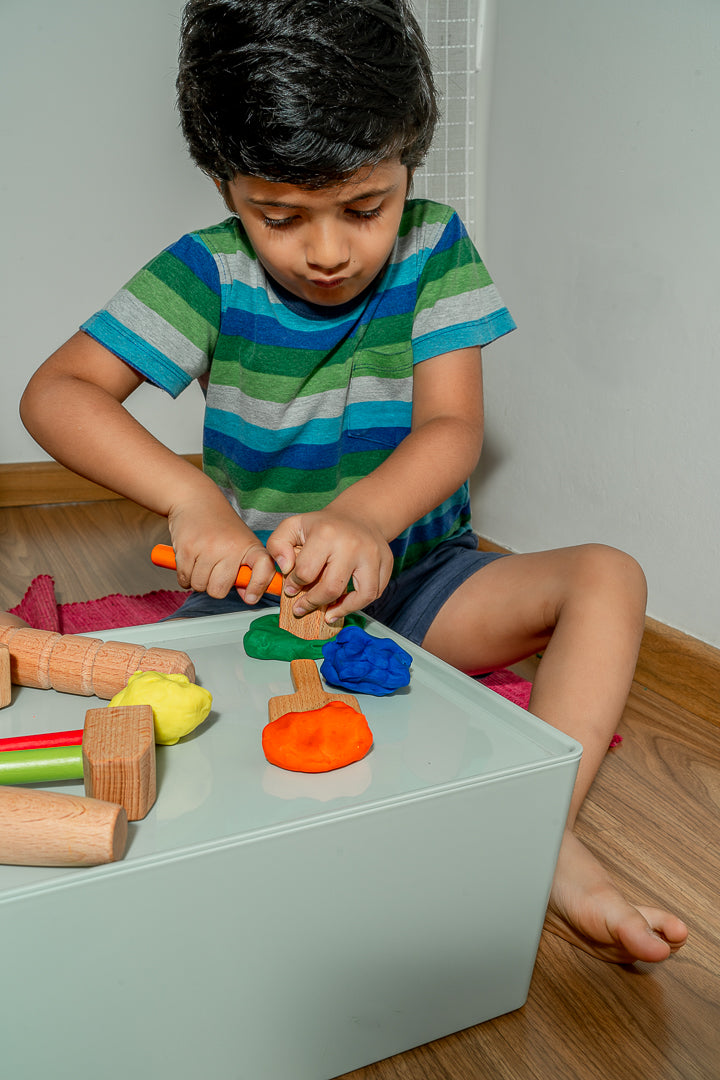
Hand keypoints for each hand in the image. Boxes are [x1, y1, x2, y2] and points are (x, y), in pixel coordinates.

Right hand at [168, 489, 275, 602]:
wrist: (195, 500)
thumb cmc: (221, 525)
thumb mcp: (242, 542)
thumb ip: (246, 569)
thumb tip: (248, 596)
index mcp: (250, 546)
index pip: (263, 569)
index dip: (258, 586)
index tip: (250, 597)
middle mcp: (231, 548)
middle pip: (219, 590)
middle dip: (213, 586)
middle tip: (214, 571)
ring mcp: (207, 549)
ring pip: (199, 586)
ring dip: (197, 581)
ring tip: (201, 563)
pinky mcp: (186, 549)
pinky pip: (184, 579)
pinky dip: (185, 576)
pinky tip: (190, 561)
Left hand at [266, 510, 393, 621]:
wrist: (358, 516)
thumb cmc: (322, 526)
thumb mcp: (293, 526)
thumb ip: (277, 545)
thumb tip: (285, 568)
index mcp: (326, 534)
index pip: (306, 572)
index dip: (294, 585)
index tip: (291, 589)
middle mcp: (352, 545)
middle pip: (332, 588)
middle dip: (313, 603)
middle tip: (302, 608)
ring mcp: (373, 555)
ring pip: (361, 595)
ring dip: (341, 610)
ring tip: (327, 615)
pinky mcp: (387, 563)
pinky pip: (375, 593)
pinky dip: (360, 604)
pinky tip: (344, 606)